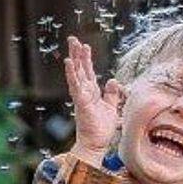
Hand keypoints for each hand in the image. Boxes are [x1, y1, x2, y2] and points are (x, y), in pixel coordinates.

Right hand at [64, 34, 121, 166]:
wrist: (96, 144)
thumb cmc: (101, 129)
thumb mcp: (111, 108)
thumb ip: (112, 94)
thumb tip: (113, 80)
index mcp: (92, 93)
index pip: (88, 72)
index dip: (86, 59)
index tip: (85, 46)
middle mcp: (84, 92)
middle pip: (80, 69)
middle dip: (77, 54)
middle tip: (73, 39)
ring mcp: (81, 96)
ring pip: (76, 74)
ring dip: (74, 59)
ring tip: (72, 45)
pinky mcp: (81, 102)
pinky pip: (75, 85)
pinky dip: (72, 73)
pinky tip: (69, 63)